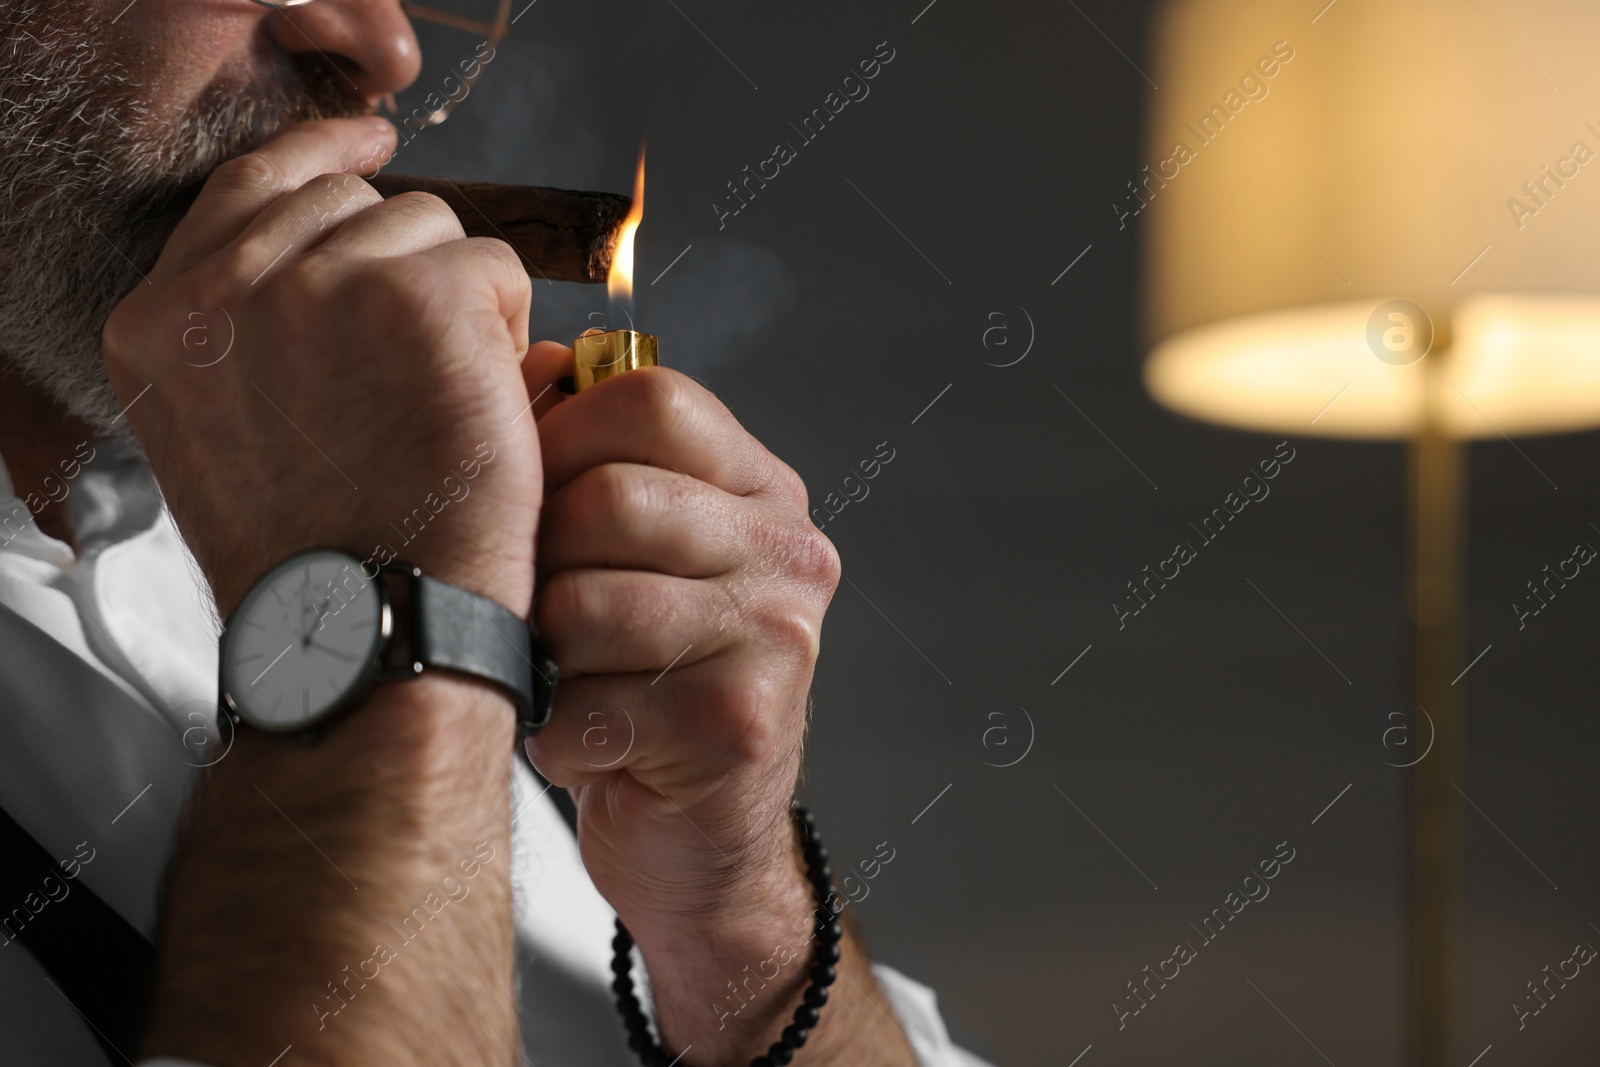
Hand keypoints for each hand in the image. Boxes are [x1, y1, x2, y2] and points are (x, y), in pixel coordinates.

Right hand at [119, 118, 538, 1066]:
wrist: (372, 630)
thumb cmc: (326, 558)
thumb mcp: (235, 433)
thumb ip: (254, 327)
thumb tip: (337, 237)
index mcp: (160, 322)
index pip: (247, 189)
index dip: (319, 158)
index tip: (371, 145)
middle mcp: (222, 287)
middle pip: (348, 199)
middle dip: (403, 264)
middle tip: (425, 362)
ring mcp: (317, 282)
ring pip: (428, 226)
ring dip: (459, 303)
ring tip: (442, 406)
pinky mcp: (417, 294)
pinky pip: (493, 263)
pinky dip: (508, 327)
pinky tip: (482, 404)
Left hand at [521, 352, 842, 1056]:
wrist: (699, 834)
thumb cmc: (638, 680)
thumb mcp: (619, 550)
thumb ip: (582, 452)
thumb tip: (527, 363)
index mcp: (761, 488)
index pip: (651, 399)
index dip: (558, 437)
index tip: (531, 495)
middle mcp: (789, 551)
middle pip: (611, 498)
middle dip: (540, 560)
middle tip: (537, 609)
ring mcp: (776, 638)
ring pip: (588, 603)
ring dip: (545, 654)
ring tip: (564, 676)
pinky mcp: (743, 725)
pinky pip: (592, 702)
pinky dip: (557, 732)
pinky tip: (587, 740)